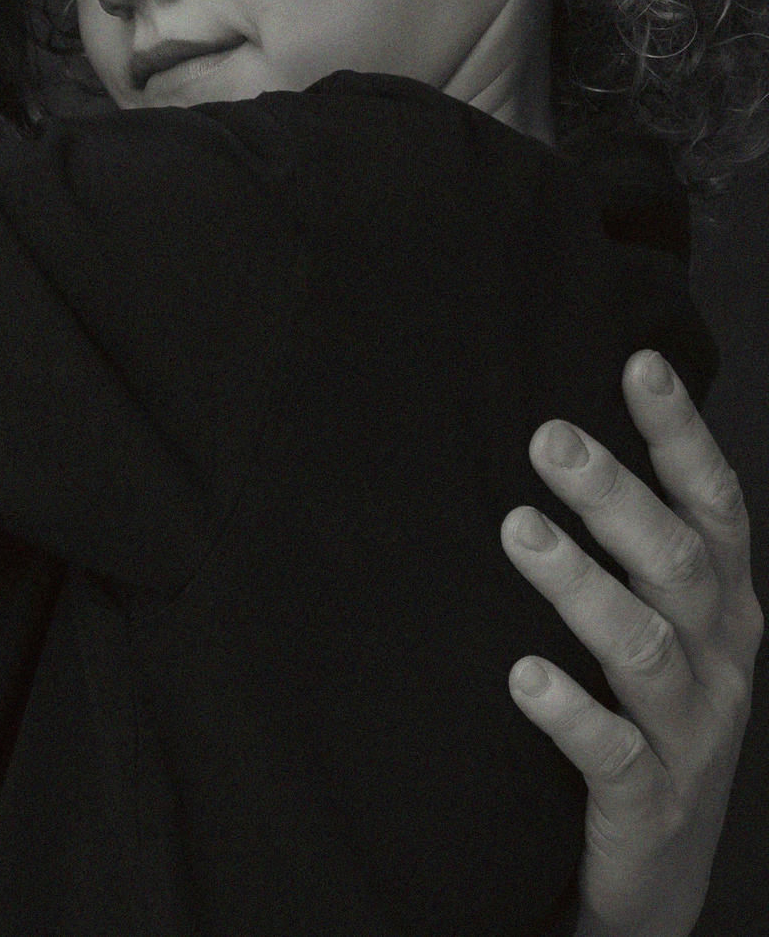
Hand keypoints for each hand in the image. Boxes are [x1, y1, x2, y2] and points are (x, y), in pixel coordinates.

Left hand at [502, 350, 760, 936]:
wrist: (656, 879)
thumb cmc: (643, 719)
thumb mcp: (658, 627)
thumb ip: (627, 547)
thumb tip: (561, 432)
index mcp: (723, 608)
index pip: (714, 505)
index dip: (680, 434)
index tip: (636, 362)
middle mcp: (719, 661)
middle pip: (678, 562)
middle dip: (617, 496)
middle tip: (547, 436)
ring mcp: (690, 735)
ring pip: (644, 647)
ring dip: (581, 585)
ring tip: (517, 530)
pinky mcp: (648, 803)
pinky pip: (611, 753)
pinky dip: (569, 711)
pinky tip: (522, 675)